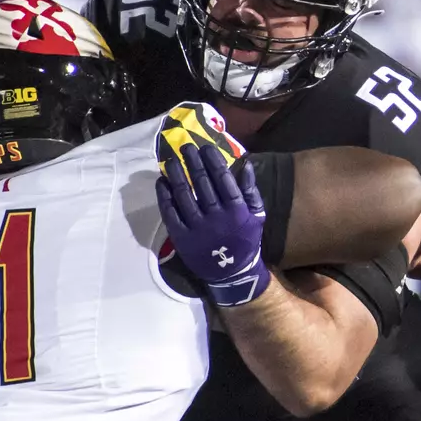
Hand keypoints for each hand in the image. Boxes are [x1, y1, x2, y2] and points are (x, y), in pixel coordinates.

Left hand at [157, 141, 271, 306]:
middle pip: (201, 183)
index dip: (212, 160)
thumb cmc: (246, 241)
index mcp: (237, 209)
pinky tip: (162, 182)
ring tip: (171, 160)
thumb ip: (252, 191)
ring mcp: (197, 227)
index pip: (222, 178)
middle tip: (185, 147)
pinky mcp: (182, 237)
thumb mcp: (258, 216)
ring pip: (184, 195)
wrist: (232, 274)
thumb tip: (246, 165)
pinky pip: (171, 213)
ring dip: (176, 175)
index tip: (204, 147)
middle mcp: (217, 216)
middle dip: (193, 162)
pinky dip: (165, 196)